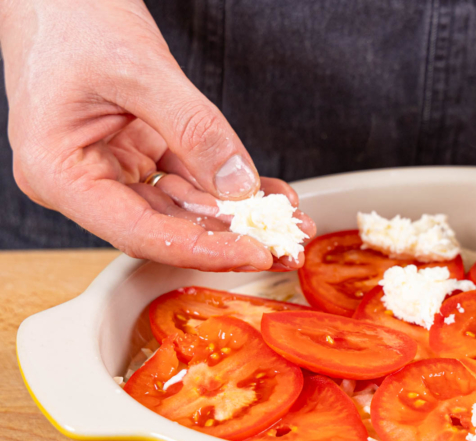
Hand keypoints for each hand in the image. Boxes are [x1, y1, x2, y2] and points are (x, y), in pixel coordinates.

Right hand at [1, 0, 313, 270]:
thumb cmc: (73, 19)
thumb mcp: (139, 70)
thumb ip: (193, 129)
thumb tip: (238, 183)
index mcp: (60, 173)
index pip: (138, 232)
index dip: (201, 249)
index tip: (252, 252)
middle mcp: (86, 181)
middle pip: (165, 228)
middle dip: (229, 239)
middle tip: (283, 246)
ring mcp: (113, 169)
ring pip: (183, 208)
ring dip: (236, 217)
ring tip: (286, 220)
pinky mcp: (138, 153)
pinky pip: (189, 179)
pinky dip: (228, 186)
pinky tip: (265, 193)